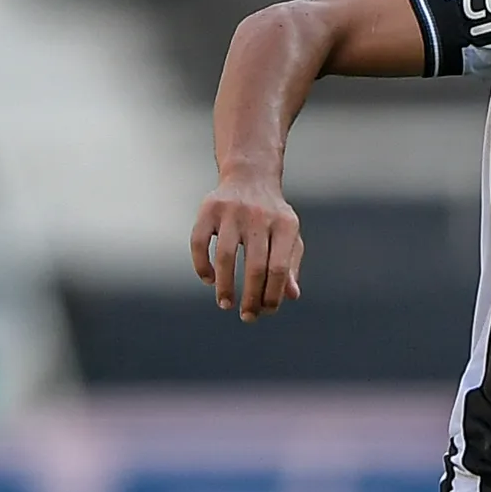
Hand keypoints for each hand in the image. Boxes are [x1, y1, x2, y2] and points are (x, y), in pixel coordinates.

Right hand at [189, 173, 304, 320]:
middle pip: (255, 267)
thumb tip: (291, 295)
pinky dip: (202, 265)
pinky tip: (209, 279)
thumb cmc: (273, 215)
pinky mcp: (208, 208)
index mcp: (285, 224)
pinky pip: (199, 243)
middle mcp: (259, 215)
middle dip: (251, 298)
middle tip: (247, 317)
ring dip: (225, 287)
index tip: (266, 311)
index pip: (278, 268)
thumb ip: (290, 264)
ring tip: (226, 304)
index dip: (272, 294)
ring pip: (226, 257)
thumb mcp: (289, 235)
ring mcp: (232, 211)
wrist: (250, 175)